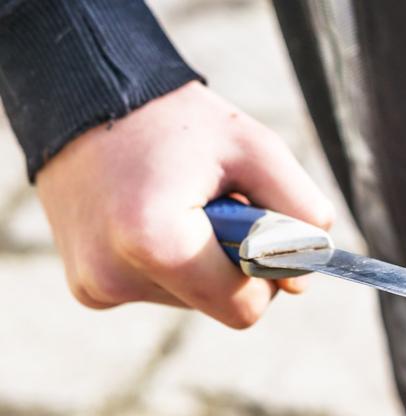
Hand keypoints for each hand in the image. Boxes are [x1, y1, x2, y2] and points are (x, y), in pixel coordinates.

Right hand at [36, 81, 333, 327]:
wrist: (89, 100)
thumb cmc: (178, 122)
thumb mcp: (257, 149)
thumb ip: (300, 213)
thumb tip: (302, 281)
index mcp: (156, 243)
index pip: (243, 308)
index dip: (264, 273)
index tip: (255, 228)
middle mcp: (115, 276)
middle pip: (215, 304)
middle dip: (229, 262)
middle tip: (211, 203)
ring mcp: (95, 287)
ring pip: (187, 299)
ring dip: (197, 259)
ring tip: (176, 203)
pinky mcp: (86, 287)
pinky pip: (155, 290)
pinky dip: (169, 261)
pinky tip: (151, 217)